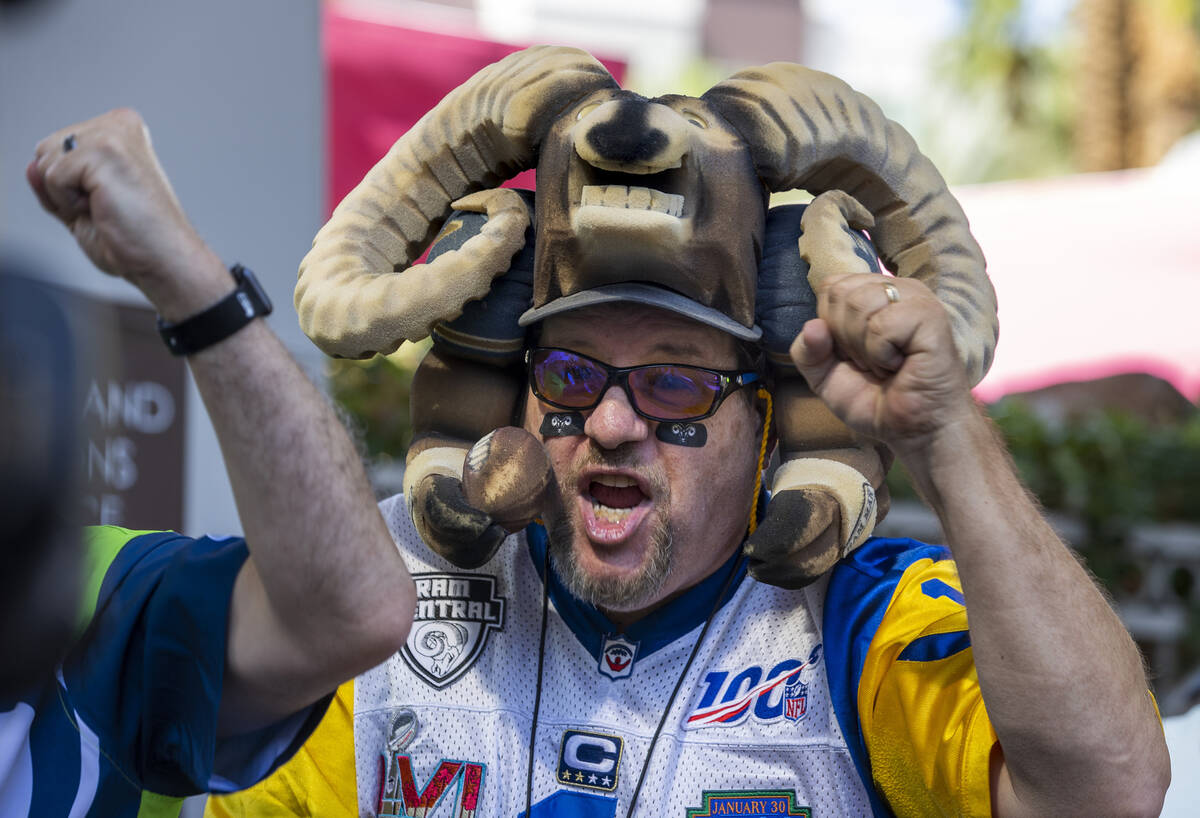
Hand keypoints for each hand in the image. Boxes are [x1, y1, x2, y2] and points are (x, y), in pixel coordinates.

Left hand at [26, 108, 226, 315]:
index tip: (105, 200)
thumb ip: (54, 184)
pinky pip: (53, 176)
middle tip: (105, 206)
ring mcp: (113, 134)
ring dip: (67, 196)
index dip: (67, 185)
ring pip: (46, 161)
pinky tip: (104, 208)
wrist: (165, 260)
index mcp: (118, 131)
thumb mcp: (82, 207)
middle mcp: (118, 125)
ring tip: (106, 207)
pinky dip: (70, 203)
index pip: (55, 146)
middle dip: (64, 187)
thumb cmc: (137, 239)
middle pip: (46, 149)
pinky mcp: (105, 150)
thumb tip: (31, 166)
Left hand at [789, 273, 974, 456]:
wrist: (914, 430)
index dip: (830, 326)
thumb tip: (812, 326)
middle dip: (844, 338)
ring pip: (859, 304)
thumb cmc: (876, 400)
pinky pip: (882, 325)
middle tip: (871, 362)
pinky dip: (881, 354)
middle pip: (840, 293)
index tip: (853, 354)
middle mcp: (896, 289)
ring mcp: (916, 300)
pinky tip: (900, 365)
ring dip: (863, 348)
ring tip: (885, 364)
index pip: (830, 287)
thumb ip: (808, 351)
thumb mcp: (825, 377)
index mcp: (873, 294)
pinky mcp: (930, 316)